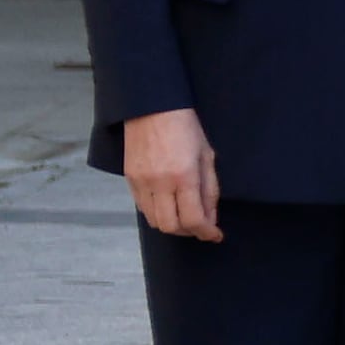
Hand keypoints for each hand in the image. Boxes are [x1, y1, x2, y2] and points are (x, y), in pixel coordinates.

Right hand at [121, 106, 220, 241]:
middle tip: (202, 227)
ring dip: (172, 224)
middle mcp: (160, 183)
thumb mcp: (207, 156)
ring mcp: (141, 182)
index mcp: (184, 176)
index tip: (215, 235)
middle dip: (189, 232)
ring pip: (154, 221)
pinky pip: (142, 208)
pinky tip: (170, 205)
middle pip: (171, 226)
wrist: (152, 109)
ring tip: (186, 217)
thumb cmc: (186, 129)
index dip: (206, 232)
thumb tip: (211, 218)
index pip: (193, 219)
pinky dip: (157, 213)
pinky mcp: (129, 179)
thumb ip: (210, 190)